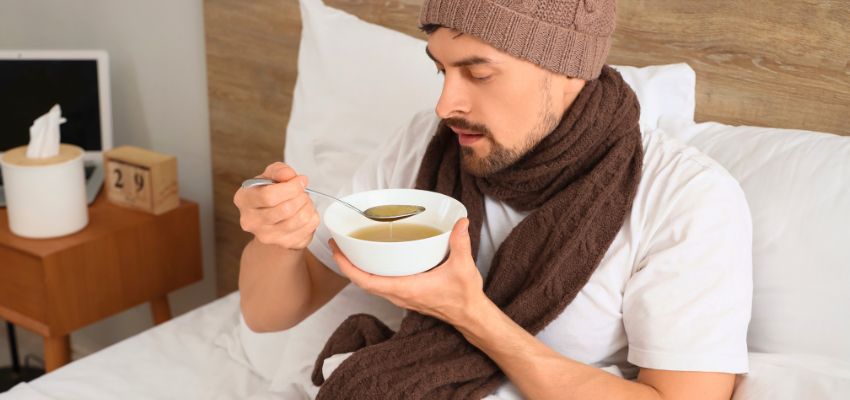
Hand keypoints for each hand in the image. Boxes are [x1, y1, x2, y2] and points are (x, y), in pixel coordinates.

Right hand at [233, 162, 319, 249]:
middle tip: (303, 191)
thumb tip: (288, 175)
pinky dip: (312, 217)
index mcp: (244, 200)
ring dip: (308, 206)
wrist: (270, 221)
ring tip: (305, 201)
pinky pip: (307, 229)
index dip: (291, 187)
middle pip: (285, 209)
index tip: (300, 181)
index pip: (268, 196)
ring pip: (298, 220)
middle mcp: (251, 221)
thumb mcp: (270, 176)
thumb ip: (279, 171)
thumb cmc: (269, 196)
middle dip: (301, 196)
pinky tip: (306, 212)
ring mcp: (267, 236)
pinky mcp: (284, 244)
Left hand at [330, 218, 485, 324]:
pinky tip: (372, 259)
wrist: (469, 315)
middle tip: (337, 243)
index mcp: (405, 288)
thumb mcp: (463, 267)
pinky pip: (380, 285)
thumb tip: (460, 222)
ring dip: (357, 269)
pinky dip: (370, 273)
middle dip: (346, 264)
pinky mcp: (405, 295)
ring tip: (349, 249)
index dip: (347, 266)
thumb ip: (460, 243)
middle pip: (362, 282)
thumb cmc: (464, 296)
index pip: (365, 281)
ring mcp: (401, 296)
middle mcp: (398, 295)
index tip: (336, 250)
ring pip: (370, 284)